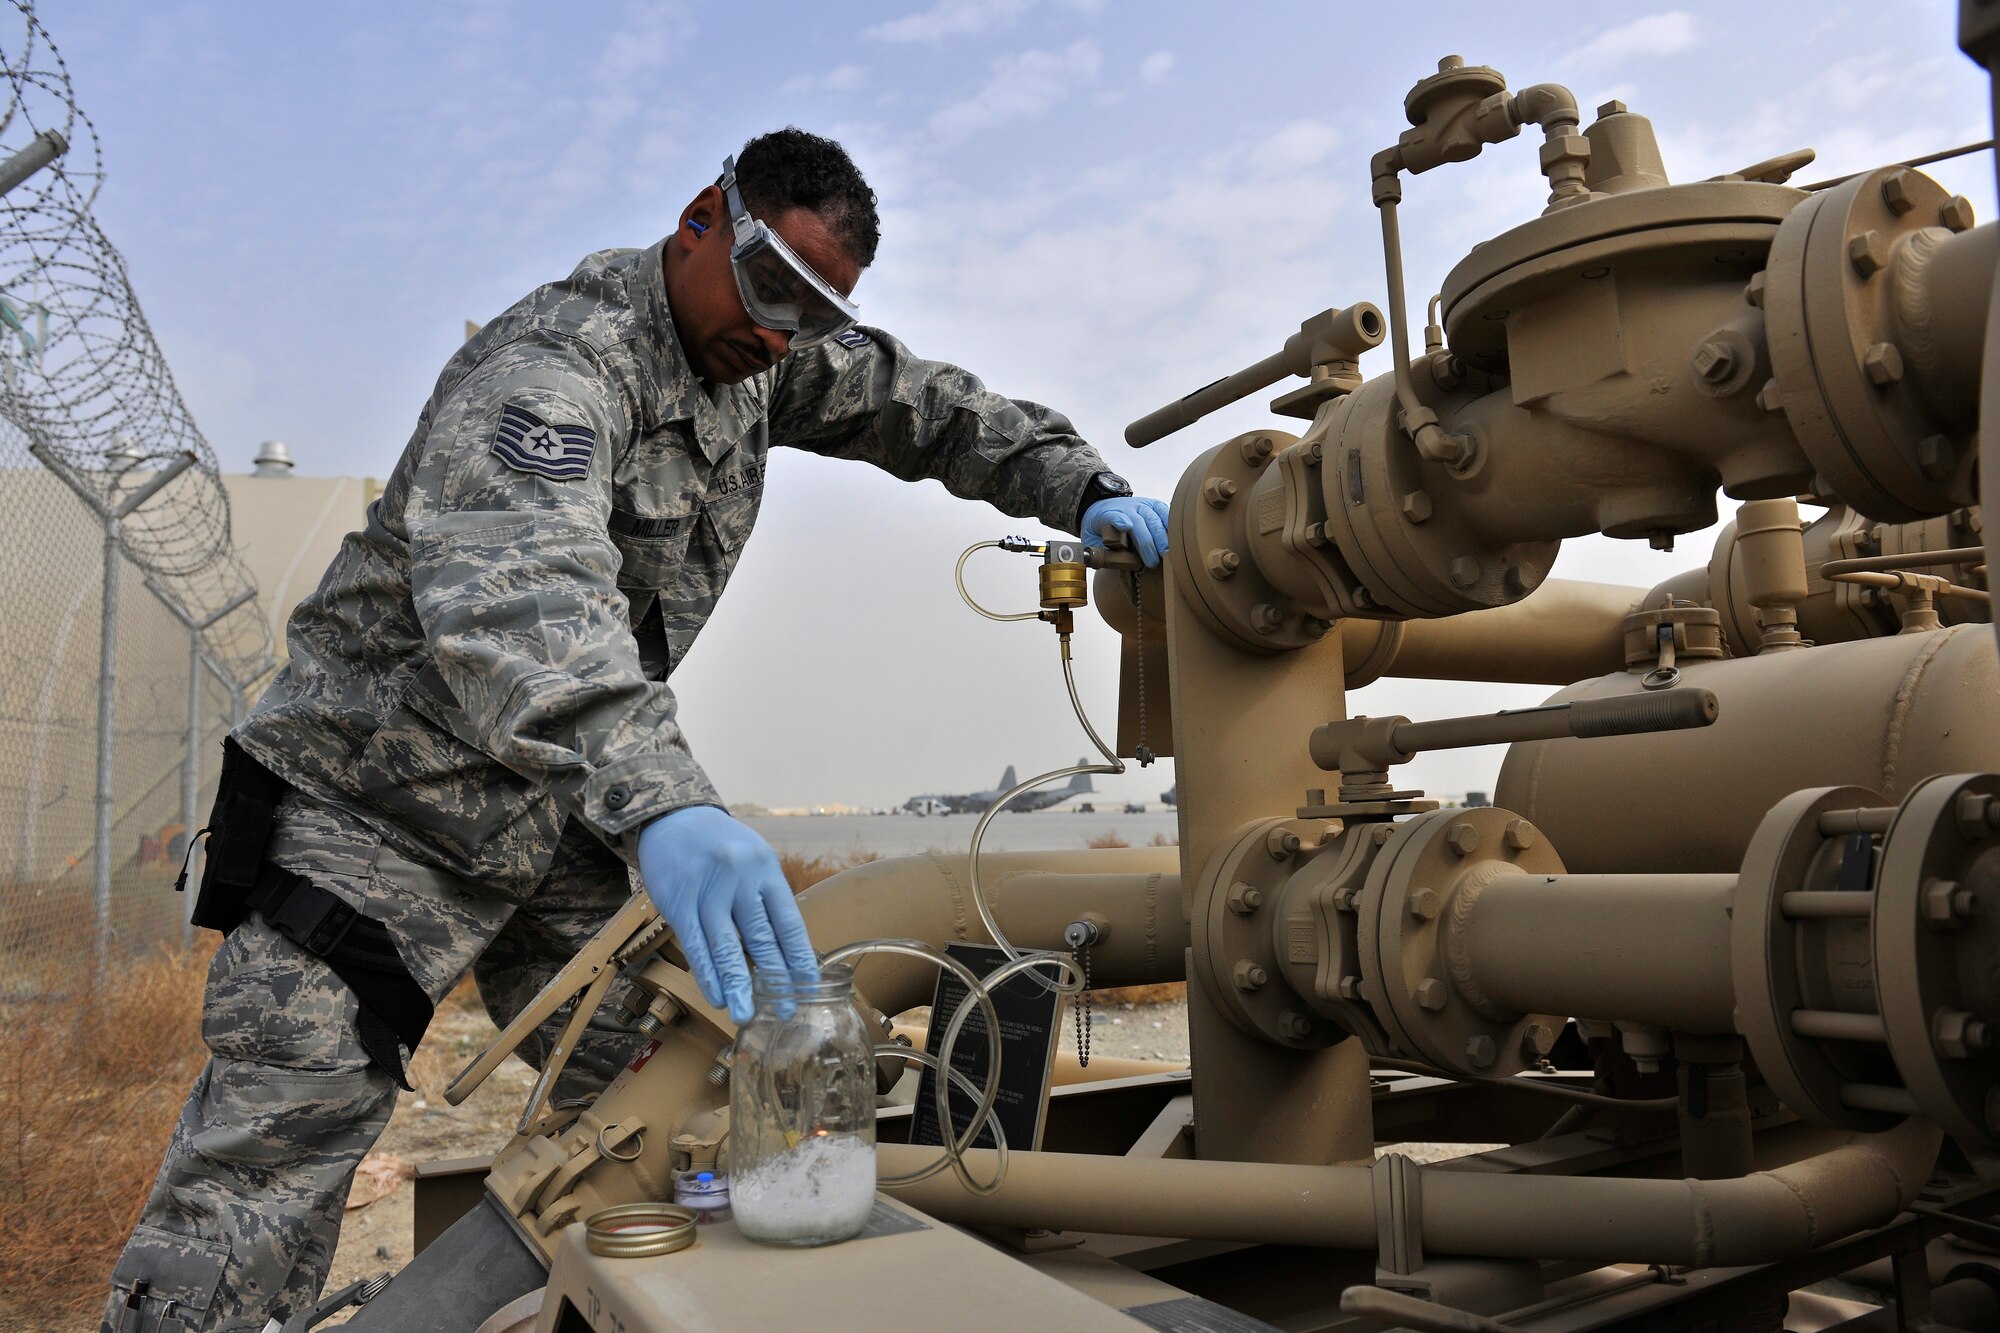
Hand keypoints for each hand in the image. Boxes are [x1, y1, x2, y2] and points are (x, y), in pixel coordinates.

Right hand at [636, 806, 816, 1022]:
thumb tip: (782, 951)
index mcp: (765, 869)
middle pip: (761, 937)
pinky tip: (717, 995)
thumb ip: (765, 899)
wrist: (673, 818)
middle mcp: (739, 879)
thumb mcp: (754, 859)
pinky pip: (695, 945)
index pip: (788, 921)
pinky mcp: (678, 902)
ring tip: (746, 1014)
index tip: (809, 985)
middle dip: (775, 977)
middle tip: (786, 1010)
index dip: (799, 956)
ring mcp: (707, 891)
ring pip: (726, 946)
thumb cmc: (721, 845)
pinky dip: (707, 974)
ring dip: (737, 985)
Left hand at [1082, 496, 1169, 567]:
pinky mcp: (1154, 505)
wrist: (1104, 506)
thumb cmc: (1100, 529)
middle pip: (1139, 521)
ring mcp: (1142, 504)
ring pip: (1155, 518)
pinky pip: (1165, 513)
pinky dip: (1171, 526)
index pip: (1114, 516)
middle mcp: (1127, 507)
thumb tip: (1102, 563)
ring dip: (1162, 536)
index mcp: (1107, 514)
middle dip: (1148, 541)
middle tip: (1154, 560)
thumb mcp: (1091, 540)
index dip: (1120, 520)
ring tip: (1167, 553)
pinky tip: (1177, 540)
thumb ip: (1098, 552)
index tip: (1127, 526)